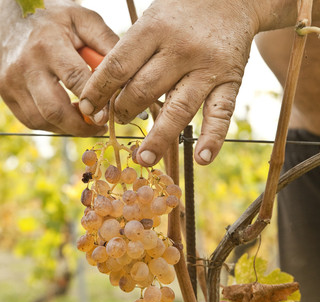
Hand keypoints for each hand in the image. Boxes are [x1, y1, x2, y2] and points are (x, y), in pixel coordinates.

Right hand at [0, 0, 117, 135]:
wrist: (14, 17)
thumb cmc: (56, 20)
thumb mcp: (85, 21)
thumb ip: (107, 45)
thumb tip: (128, 75)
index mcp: (48, 44)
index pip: (75, 80)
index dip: (96, 102)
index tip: (109, 116)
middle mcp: (26, 65)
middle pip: (55, 109)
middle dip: (82, 126)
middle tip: (100, 127)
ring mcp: (11, 81)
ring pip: (43, 119)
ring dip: (69, 128)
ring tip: (86, 122)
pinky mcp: (6, 93)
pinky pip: (32, 120)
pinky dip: (53, 125)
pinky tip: (67, 118)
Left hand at [80, 0, 296, 164]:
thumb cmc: (182, 12)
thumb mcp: (152, 19)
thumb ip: (132, 52)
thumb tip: (107, 91)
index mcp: (153, 29)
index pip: (117, 67)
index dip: (97, 92)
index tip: (87, 110)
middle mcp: (180, 49)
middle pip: (143, 90)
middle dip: (124, 112)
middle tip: (117, 122)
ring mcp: (207, 68)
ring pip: (178, 109)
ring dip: (159, 138)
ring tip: (144, 159)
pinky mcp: (231, 81)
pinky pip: (220, 114)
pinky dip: (212, 139)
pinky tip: (202, 160)